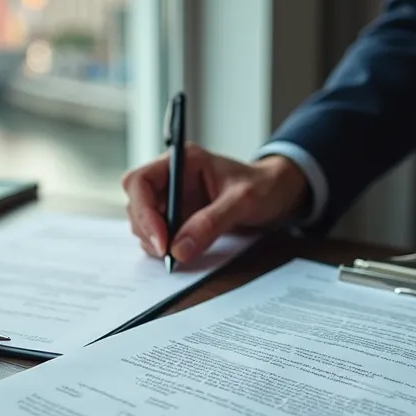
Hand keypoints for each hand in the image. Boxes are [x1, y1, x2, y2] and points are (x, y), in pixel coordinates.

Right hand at [122, 145, 309, 263]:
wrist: (279, 194)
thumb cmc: (264, 186)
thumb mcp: (243, 201)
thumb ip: (211, 223)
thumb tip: (178, 250)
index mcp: (181, 161)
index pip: (139, 181)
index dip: (143, 212)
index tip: (162, 241)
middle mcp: (171, 178)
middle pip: (136, 204)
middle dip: (148, 231)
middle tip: (169, 254)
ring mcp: (172, 200)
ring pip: (143, 222)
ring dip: (154, 242)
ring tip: (179, 254)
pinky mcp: (178, 218)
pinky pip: (158, 235)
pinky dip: (164, 248)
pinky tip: (182, 253)